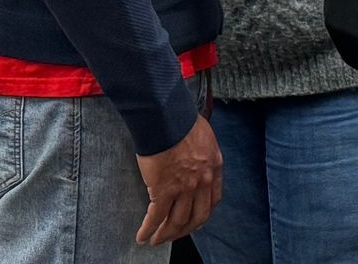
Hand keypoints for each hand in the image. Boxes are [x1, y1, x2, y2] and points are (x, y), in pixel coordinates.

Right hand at [135, 113, 222, 244]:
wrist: (167, 117)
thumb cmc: (181, 120)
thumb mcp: (203, 136)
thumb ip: (202, 153)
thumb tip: (192, 159)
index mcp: (214, 167)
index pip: (213, 200)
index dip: (203, 214)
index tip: (194, 220)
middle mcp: (202, 182)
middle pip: (197, 217)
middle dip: (185, 230)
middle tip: (174, 235)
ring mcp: (184, 189)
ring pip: (177, 221)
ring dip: (166, 234)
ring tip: (156, 240)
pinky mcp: (163, 191)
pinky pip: (156, 217)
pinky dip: (149, 230)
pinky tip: (142, 236)